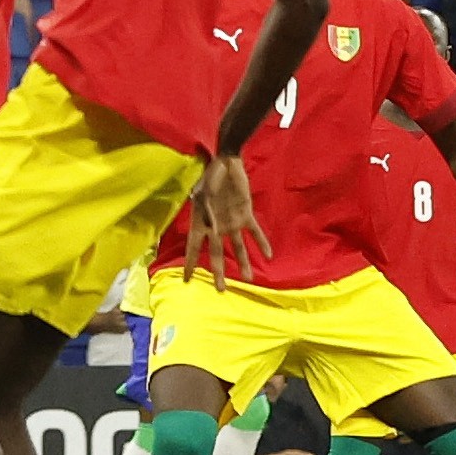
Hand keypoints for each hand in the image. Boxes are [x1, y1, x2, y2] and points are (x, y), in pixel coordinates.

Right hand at [186, 154, 268, 289]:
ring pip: (239, 248)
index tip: (187, 280)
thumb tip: (211, 231)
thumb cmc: (209, 177)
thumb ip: (206, 213)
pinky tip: (268, 255)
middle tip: (220, 291)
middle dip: (219, 273)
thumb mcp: (202, 194)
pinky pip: (255, 232)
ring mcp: (232, 223)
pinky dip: (261, 243)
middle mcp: (217, 228)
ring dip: (244, 263)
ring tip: (249, 279)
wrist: (225, 163)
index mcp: (202, 224)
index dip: (190, 264)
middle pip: (218, 255)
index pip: (194, 249)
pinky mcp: (245, 215)